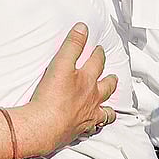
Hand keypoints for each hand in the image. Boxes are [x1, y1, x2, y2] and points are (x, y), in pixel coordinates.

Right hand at [13, 23, 117, 155]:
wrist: (45, 125)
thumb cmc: (52, 95)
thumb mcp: (61, 63)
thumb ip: (72, 45)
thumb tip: (83, 28)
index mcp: (87, 80)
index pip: (97, 63)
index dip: (98, 54)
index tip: (99, 49)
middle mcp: (92, 98)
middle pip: (107, 88)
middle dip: (111, 81)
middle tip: (113, 77)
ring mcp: (88, 116)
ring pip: (105, 112)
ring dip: (109, 109)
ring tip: (110, 109)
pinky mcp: (80, 130)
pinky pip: (93, 129)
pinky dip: (96, 127)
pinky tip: (94, 127)